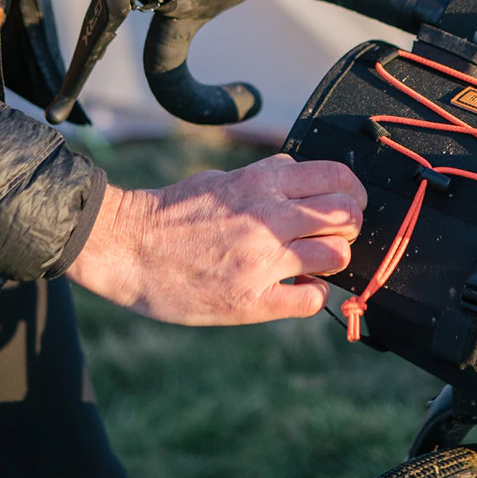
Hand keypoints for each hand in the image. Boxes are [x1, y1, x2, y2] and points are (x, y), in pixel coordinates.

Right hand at [66, 154, 365, 324]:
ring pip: (338, 257)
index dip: (353, 194)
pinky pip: (311, 300)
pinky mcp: (251, 300)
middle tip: (331, 238)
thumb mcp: (221, 180)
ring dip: (332, 263)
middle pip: (348, 216)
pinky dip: (311, 296)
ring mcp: (262, 260)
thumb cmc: (170, 213)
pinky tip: (294, 291)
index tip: (347, 205)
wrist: (124, 247)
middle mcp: (268, 217)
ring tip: (310, 265)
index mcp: (261, 183)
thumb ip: (265, 179)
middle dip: (349, 228)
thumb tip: (299, 177)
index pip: (338, 178)